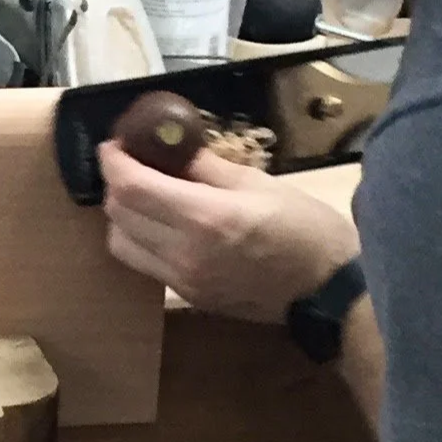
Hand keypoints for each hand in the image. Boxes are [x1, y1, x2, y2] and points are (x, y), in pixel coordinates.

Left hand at [97, 140, 360, 324]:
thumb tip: (170, 147)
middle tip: (131, 163)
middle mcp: (185, 253)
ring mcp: (184, 281)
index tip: (115, 145)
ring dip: (122, 216)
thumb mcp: (259, 183)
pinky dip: (140, 239)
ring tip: (144, 194)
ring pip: (122, 245)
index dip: (114, 162)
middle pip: (118, 215)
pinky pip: (145, 264)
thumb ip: (206, 166)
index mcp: (205, 218)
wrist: (328, 292)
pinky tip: (162, 223)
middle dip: (116, 184)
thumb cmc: (305, 228)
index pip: (132, 187)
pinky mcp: (188, 297)